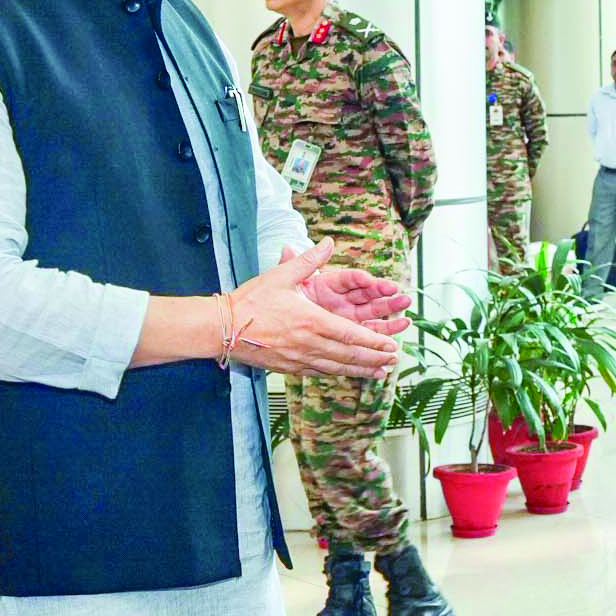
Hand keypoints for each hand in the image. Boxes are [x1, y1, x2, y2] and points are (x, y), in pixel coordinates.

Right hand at [229, 242, 401, 379]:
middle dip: (374, 359)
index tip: (391, 346)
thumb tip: (328, 242)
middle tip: (394, 361)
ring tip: (380, 372)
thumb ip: (308, 260)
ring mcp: (299, 359)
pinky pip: (320, 372)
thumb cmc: (250, 301)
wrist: (222, 328)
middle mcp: (309, 344)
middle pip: (349, 356)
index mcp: (311, 321)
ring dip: (361, 371)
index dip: (374, 343)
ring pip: (337, 368)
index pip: (351, 335)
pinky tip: (349, 373)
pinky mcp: (290, 368)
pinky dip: (339, 373)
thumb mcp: (281, 275)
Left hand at [287, 247, 412, 334]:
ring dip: (390, 313)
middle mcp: (342, 299)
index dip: (361, 280)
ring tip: (406, 313)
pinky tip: (400, 329)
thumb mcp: (285, 282)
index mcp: (329, 284)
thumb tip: (287, 248)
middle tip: (400, 295)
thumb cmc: (284, 299)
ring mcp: (348, 316)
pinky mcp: (351, 332)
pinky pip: (370, 331)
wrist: (281, 323)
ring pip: (373, 314)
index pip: (349, 279)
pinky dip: (385, 331)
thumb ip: (294, 267)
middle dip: (384, 295)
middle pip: (367, 295)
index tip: (371, 281)